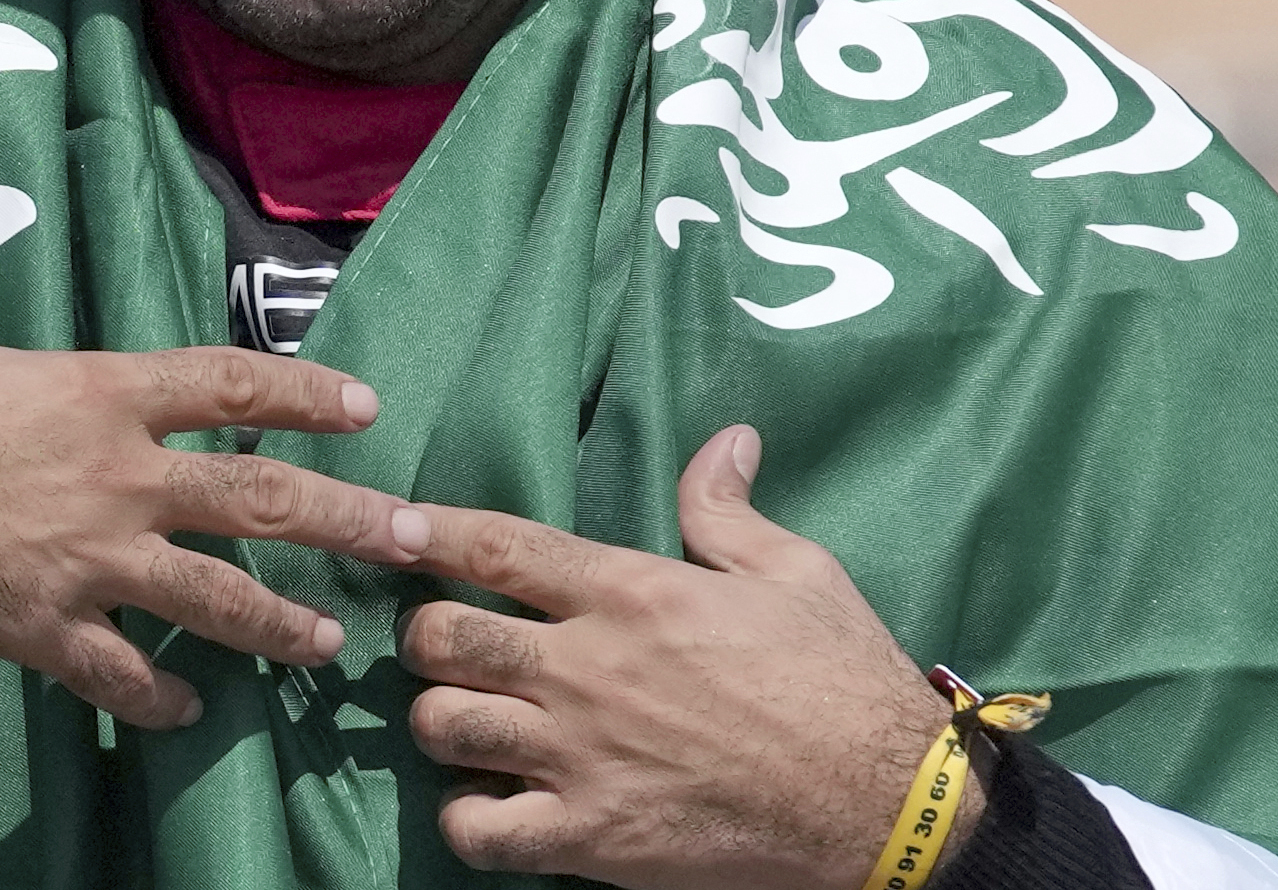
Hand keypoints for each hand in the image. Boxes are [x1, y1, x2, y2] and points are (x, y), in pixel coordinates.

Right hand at [0, 342, 429, 729]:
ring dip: (278, 624)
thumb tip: (93, 403)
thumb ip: (62, 394)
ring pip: (213, 596)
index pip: (233, 386)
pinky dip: (157, 694)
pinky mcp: (40, 626)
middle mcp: (114, 472)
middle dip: (345, 519)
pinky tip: (186, 707)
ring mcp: (85, 556)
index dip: (306, 395)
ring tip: (328, 645)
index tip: (364, 408)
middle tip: (414, 535)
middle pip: (258, 496)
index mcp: (102, 392)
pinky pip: (121, 673)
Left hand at [397, 425, 971, 889]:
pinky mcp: (592, 839)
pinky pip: (480, 829)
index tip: (391, 525)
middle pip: (443, 638)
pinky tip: (492, 803)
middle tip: (447, 643)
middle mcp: (589, 670)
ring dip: (442, 721)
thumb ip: (729, 509)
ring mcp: (582, 759)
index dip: (429, 533)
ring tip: (468, 720)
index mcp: (633, 594)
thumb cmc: (843, 680)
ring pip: (443, 727)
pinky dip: (469, 817)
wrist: (886, 805)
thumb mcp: (795, 572)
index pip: (499, 548)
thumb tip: (723, 440)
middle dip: (426, 635)